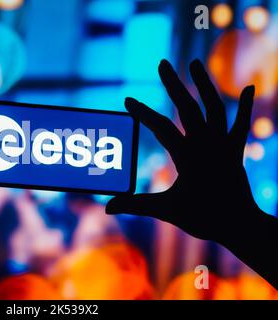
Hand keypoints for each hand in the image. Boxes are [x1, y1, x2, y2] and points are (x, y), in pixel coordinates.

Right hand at [106, 59, 259, 242]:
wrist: (240, 226)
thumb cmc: (203, 218)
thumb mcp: (166, 211)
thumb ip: (136, 205)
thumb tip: (108, 207)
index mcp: (187, 156)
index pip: (161, 127)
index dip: (142, 112)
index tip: (127, 100)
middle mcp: (207, 145)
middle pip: (188, 108)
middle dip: (174, 84)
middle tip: (162, 63)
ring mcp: (223, 145)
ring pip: (214, 107)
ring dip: (204, 84)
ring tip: (194, 63)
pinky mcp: (235, 150)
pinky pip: (241, 123)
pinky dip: (244, 105)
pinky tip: (248, 86)